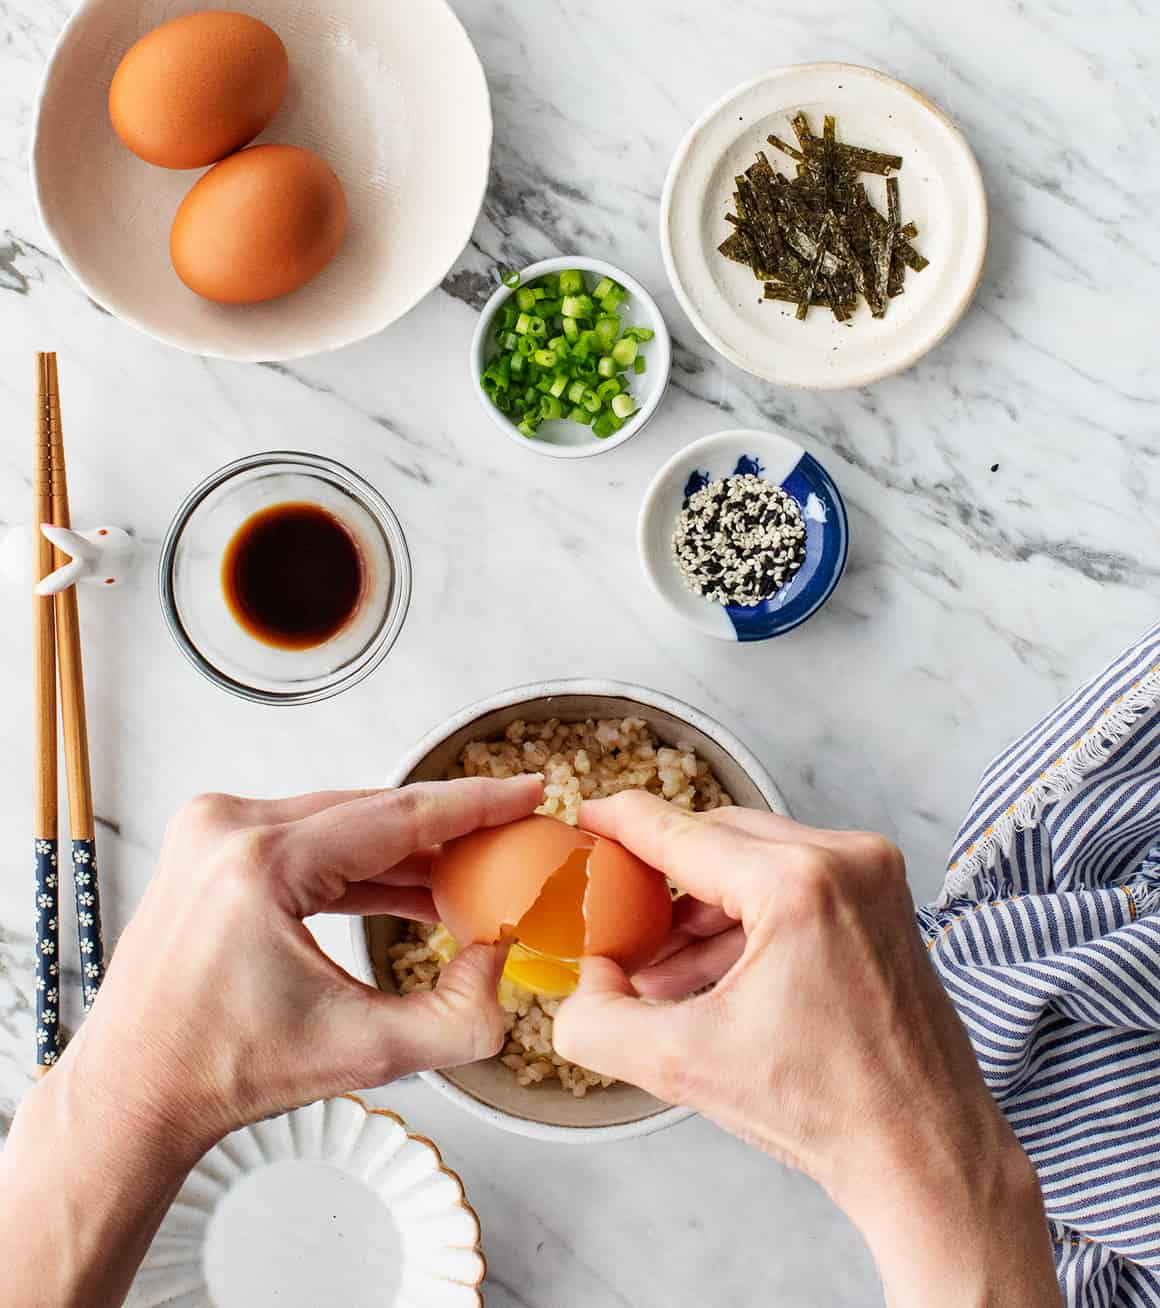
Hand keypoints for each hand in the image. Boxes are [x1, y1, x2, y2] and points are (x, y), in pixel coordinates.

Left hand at [60, 776, 542, 1155]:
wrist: (136, 1091)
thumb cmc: (226, 1071)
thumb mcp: (368, 1052)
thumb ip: (461, 1014)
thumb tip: (500, 955)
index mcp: (261, 863)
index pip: (397, 815)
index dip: (475, 804)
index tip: (525, 790)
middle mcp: (228, 827)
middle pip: (370, 811)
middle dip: (445, 829)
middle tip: (507, 839)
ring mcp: (210, 830)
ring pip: (340, 822)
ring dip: (404, 850)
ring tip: (466, 876)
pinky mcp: (208, 845)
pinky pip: (307, 838)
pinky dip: (359, 862)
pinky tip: (408, 889)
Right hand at [554, 794, 1059, 1307]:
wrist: (924, 1153)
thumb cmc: (825, 1111)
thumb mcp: (681, 1066)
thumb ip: (598, 1019)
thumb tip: (587, 976)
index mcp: (798, 883)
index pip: (683, 833)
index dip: (622, 822)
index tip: (586, 815)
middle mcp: (846, 860)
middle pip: (719, 837)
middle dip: (660, 875)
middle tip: (614, 908)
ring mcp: (874, 877)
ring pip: (756, 858)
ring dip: (700, 902)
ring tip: (655, 963)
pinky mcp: (885, 901)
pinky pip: (794, 882)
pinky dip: (744, 916)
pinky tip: (707, 969)